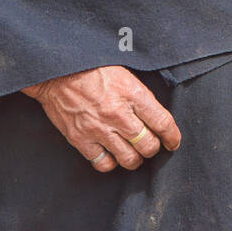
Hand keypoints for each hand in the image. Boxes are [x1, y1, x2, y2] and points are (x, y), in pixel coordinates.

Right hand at [21, 65, 181, 171]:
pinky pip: (103, 162)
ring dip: (135, 159)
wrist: (58, 70)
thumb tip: (156, 115)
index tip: (173, 142)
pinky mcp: (80, 138)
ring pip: (128, 159)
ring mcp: (98, 128)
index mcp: (132, 94)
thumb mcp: (125, 73)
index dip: (172, 137)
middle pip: (148, 145)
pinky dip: (110, 162)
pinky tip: (112, 155)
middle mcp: (118, 114)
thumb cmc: (93, 67)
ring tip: (134, 153)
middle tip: (151, 145)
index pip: (163, 123)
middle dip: (153, 148)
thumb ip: (141, 95)